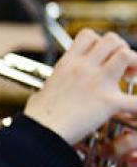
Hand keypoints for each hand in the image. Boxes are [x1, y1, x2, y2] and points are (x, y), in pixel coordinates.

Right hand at [24, 29, 136, 145]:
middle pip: (112, 40)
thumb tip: (41, 99)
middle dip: (123, 50)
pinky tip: (136, 109)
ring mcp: (97, 82)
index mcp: (67, 64)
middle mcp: (83, 68)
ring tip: (133, 78)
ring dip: (136, 64)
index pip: (89, 35)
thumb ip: (48, 91)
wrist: (40, 131)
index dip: (102, 42)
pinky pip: (136, 100)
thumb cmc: (39, 117)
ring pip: (126, 54)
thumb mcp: (41, 93)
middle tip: (125, 70)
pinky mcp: (108, 102)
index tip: (105, 57)